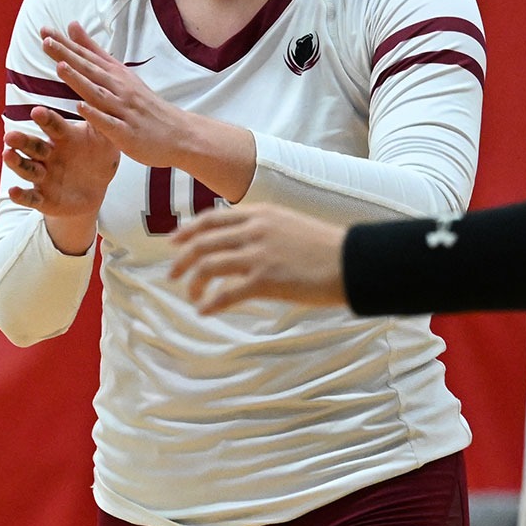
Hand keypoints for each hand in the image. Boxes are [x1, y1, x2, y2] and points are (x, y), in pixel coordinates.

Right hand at [3, 105, 119, 219]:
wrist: (97, 189)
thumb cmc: (100, 158)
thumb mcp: (105, 141)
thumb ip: (102, 122)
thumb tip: (105, 96)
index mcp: (64, 138)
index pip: (53, 125)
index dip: (45, 119)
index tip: (37, 111)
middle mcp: (49, 155)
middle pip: (33, 146)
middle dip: (21, 141)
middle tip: (10, 136)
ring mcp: (44, 177)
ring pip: (27, 168)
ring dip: (17, 163)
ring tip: (7, 155)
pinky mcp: (43, 198)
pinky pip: (31, 197)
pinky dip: (22, 196)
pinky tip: (13, 192)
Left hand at [43, 22, 198, 168]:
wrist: (179, 133)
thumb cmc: (145, 105)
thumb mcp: (121, 74)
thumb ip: (94, 52)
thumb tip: (72, 26)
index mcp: (116, 76)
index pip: (87, 57)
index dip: (66, 44)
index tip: (45, 30)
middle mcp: (119, 89)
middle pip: (90, 70)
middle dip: (68, 56)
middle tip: (46, 41)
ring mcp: (123, 110)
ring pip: (98, 94)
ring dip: (80, 80)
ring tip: (61, 67)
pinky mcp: (126, 132)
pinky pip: (109, 123)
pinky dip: (96, 114)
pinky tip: (81, 107)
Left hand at [169, 204, 348, 313]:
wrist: (351, 261)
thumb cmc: (326, 247)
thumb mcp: (290, 224)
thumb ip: (264, 228)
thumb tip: (243, 240)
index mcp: (260, 214)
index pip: (211, 219)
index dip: (188, 230)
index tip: (175, 242)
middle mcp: (254, 230)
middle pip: (203, 243)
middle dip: (183, 260)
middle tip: (174, 275)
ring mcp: (258, 255)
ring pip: (208, 267)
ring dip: (194, 284)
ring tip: (192, 296)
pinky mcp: (265, 280)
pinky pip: (226, 294)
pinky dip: (211, 303)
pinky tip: (205, 311)